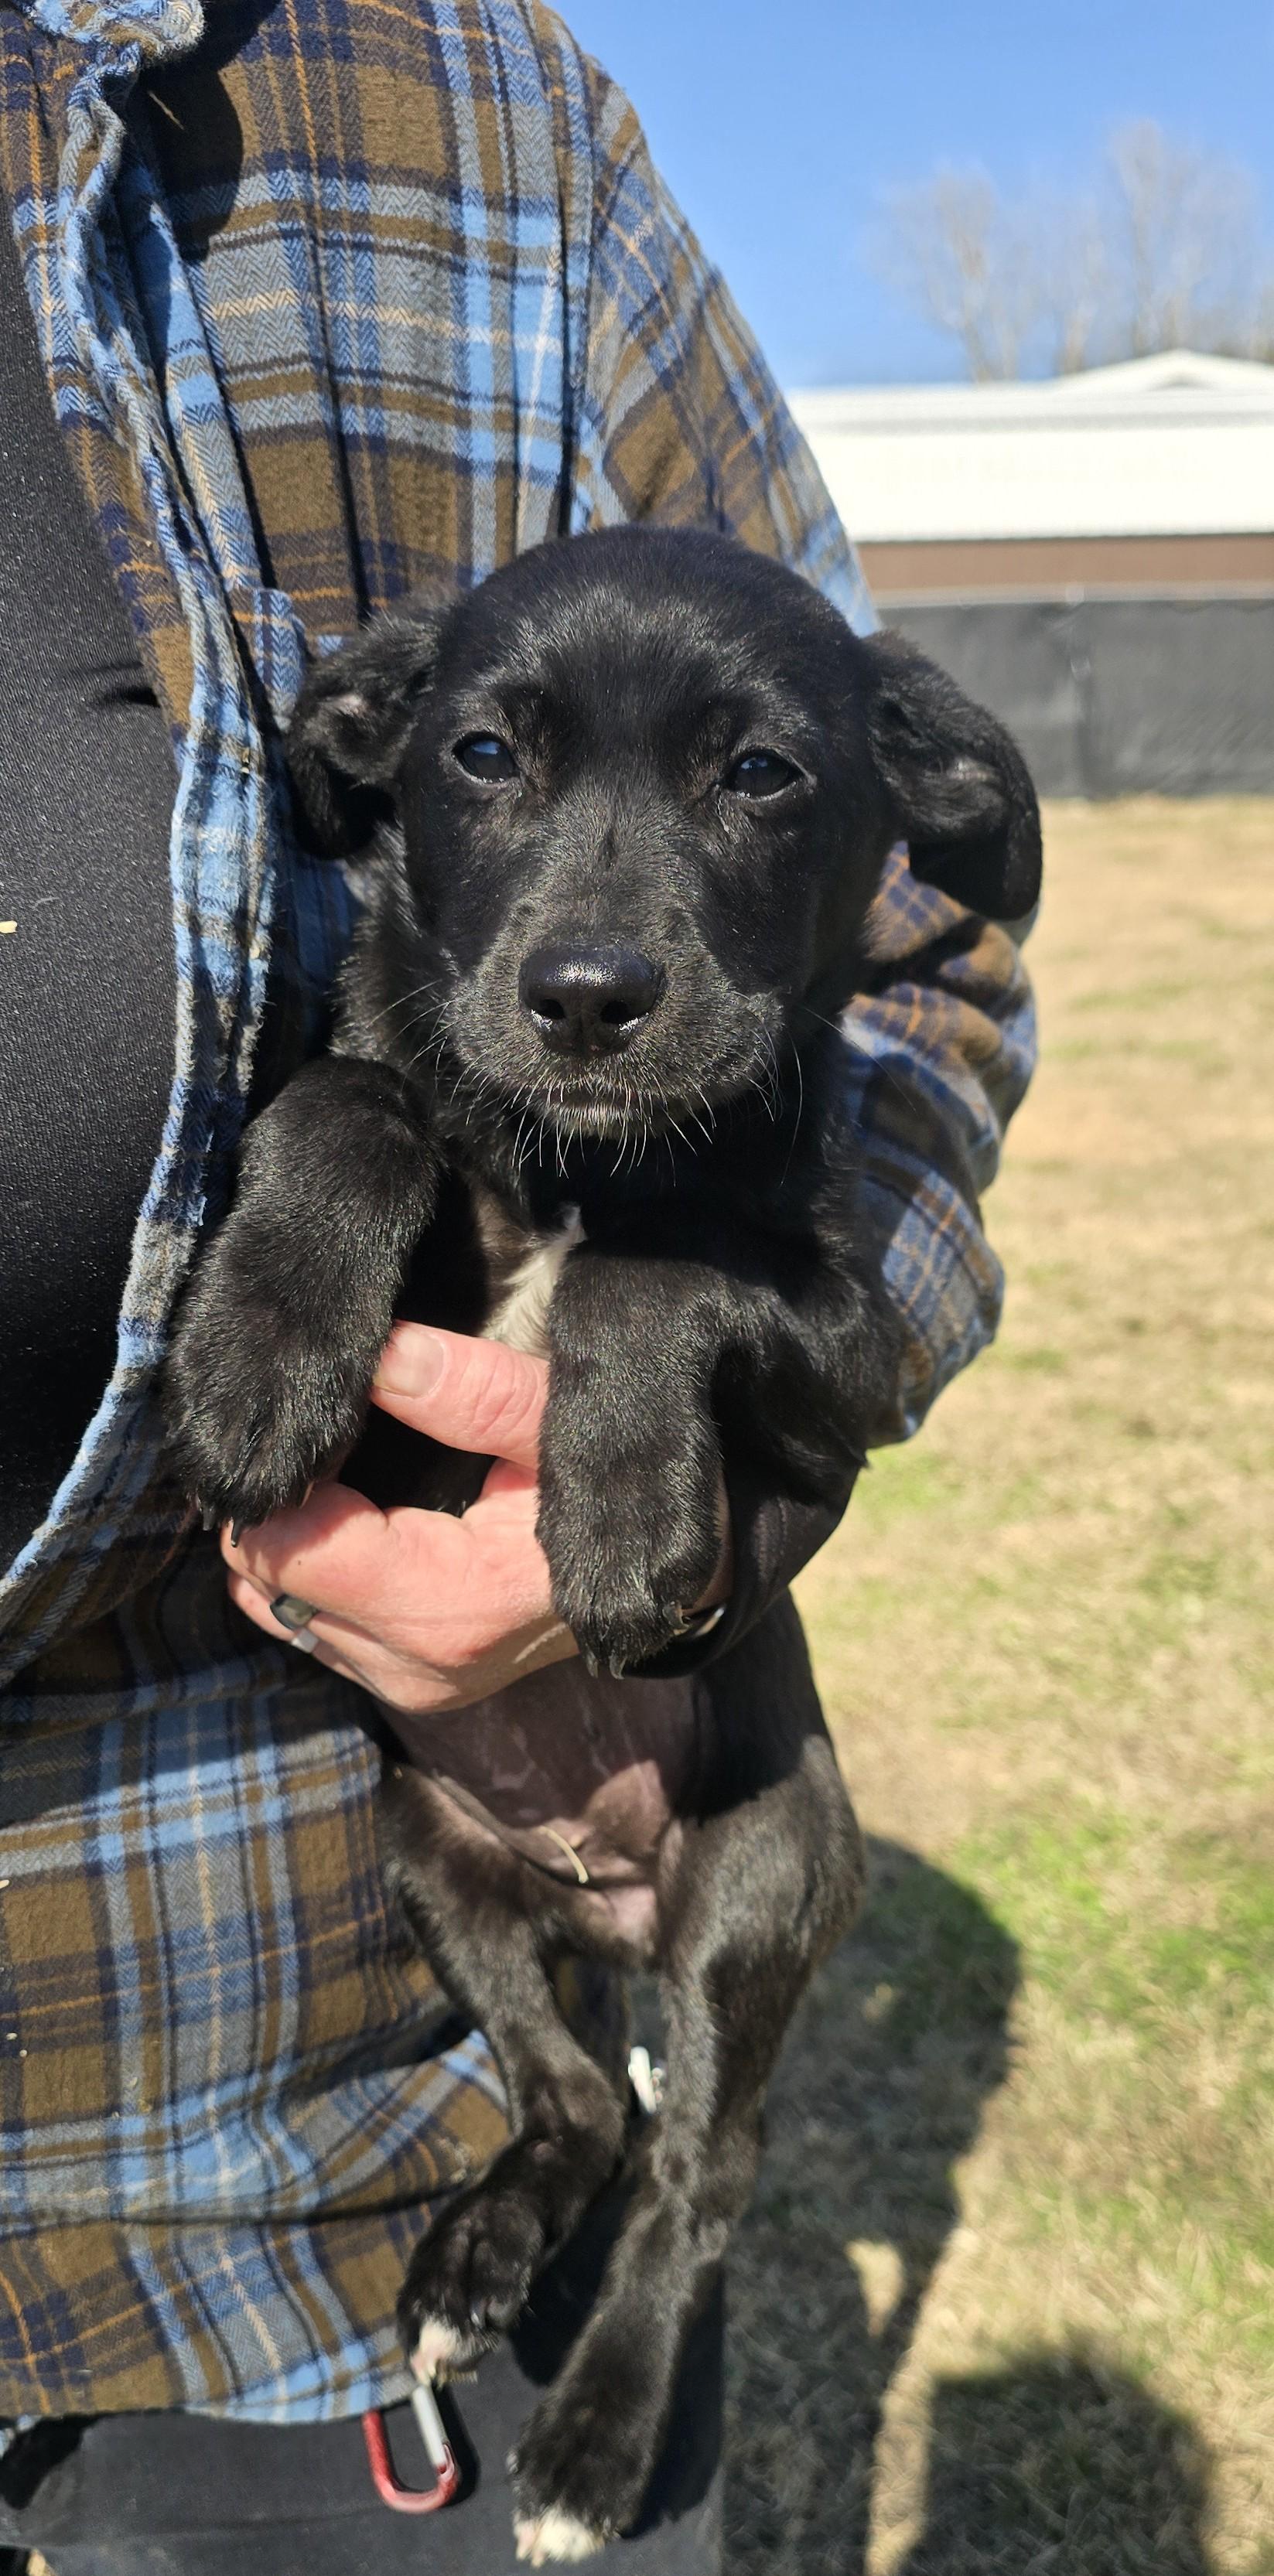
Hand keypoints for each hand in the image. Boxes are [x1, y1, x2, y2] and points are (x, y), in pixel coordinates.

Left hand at [222, 1322, 731, 1716]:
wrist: (659, 1578)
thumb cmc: (609, 1488)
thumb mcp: (558, 1421)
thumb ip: (474, 1391)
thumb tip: (382, 1357)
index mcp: (451, 1603)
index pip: (294, 1549)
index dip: (289, 1478)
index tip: (322, 1423)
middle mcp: (415, 1663)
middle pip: (266, 1580)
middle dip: (278, 1506)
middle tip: (320, 1441)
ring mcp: (405, 1685)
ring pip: (272, 1606)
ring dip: (288, 1541)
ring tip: (335, 1478)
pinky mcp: (400, 1685)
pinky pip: (304, 1626)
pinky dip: (308, 1573)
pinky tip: (350, 1520)